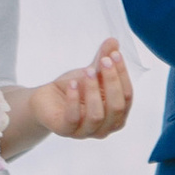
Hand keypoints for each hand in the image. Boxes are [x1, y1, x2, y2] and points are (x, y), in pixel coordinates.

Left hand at [8, 41, 133, 155]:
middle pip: (117, 107)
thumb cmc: (74, 88)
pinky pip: (73, 118)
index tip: (114, 54)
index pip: (127, 96)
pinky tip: (72, 84)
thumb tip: (114, 42)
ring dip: (93, 90)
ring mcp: (85, 132)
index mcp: (117, 115)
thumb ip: (103, 59)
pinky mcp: (65, 130)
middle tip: (103, 61)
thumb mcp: (91, 72)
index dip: (122, 75)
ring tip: (87, 71)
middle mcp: (105, 128)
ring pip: (97, 115)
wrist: (46, 98)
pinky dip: (74, 100)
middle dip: (112, 82)